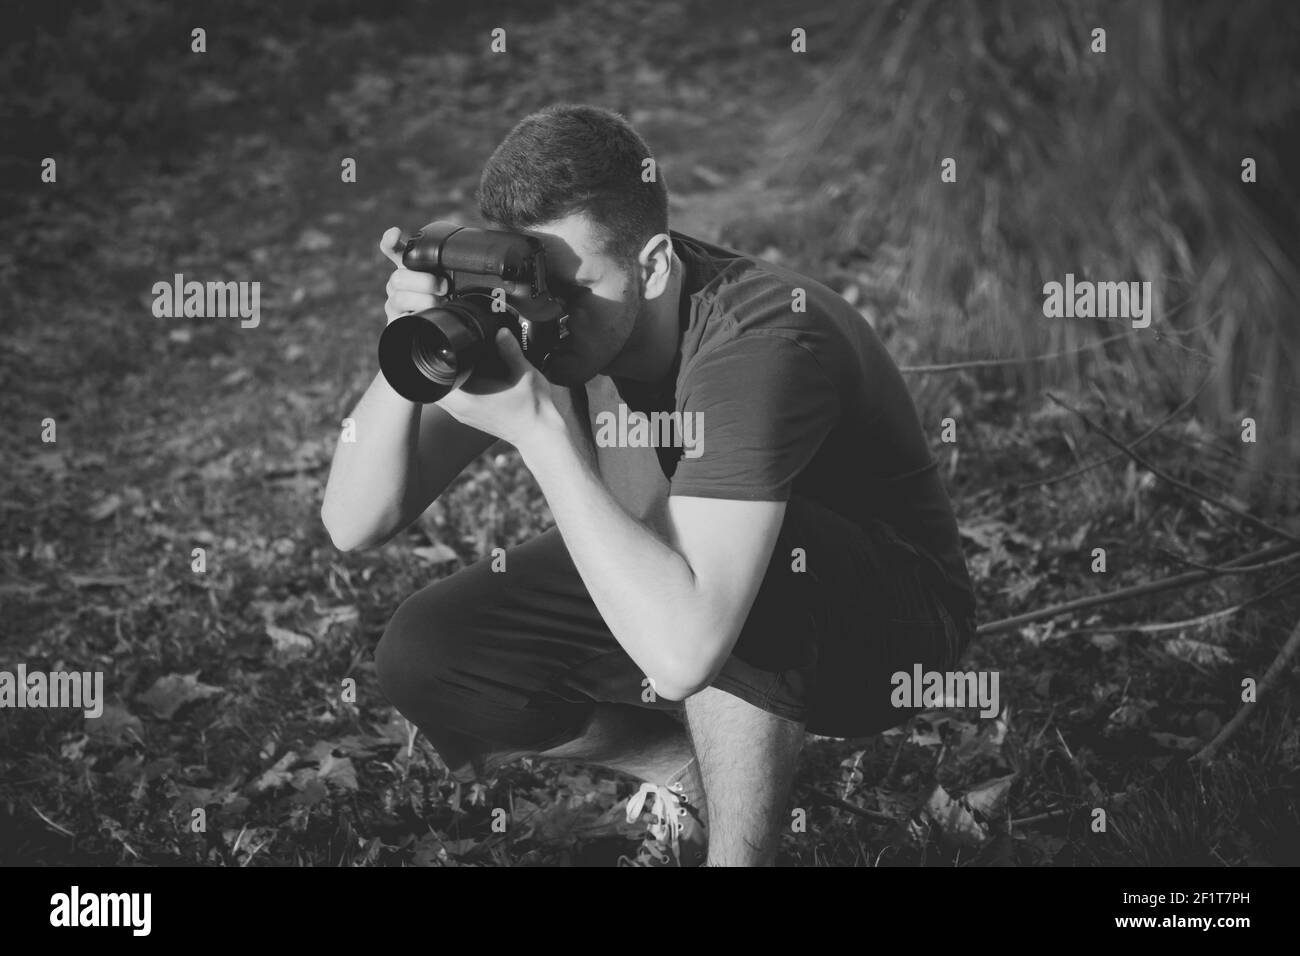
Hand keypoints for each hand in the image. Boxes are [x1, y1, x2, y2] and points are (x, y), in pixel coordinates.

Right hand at [379, 226, 448, 324]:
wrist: (448, 329)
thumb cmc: (452, 300)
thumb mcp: (454, 281)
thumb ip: (450, 266)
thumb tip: (457, 255)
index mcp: (410, 269)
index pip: (393, 251)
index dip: (390, 242)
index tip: (395, 233)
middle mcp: (399, 285)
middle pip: (398, 277)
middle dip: (424, 281)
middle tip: (444, 287)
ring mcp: (394, 304)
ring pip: (398, 298)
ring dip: (423, 300)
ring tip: (441, 304)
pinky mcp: (396, 323)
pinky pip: (400, 318)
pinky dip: (416, 315)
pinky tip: (426, 315)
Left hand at [434, 327, 558, 448]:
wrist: (539, 434)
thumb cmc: (534, 408)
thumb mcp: (525, 374)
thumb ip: (511, 351)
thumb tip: (500, 331)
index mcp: (469, 400)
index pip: (437, 379)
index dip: (437, 361)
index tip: (443, 348)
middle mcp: (461, 410)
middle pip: (433, 385)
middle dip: (439, 367)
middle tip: (450, 350)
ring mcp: (464, 415)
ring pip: (441, 393)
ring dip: (446, 378)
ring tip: (458, 362)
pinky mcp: (470, 417)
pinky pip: (452, 399)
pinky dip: (454, 386)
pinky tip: (469, 376)